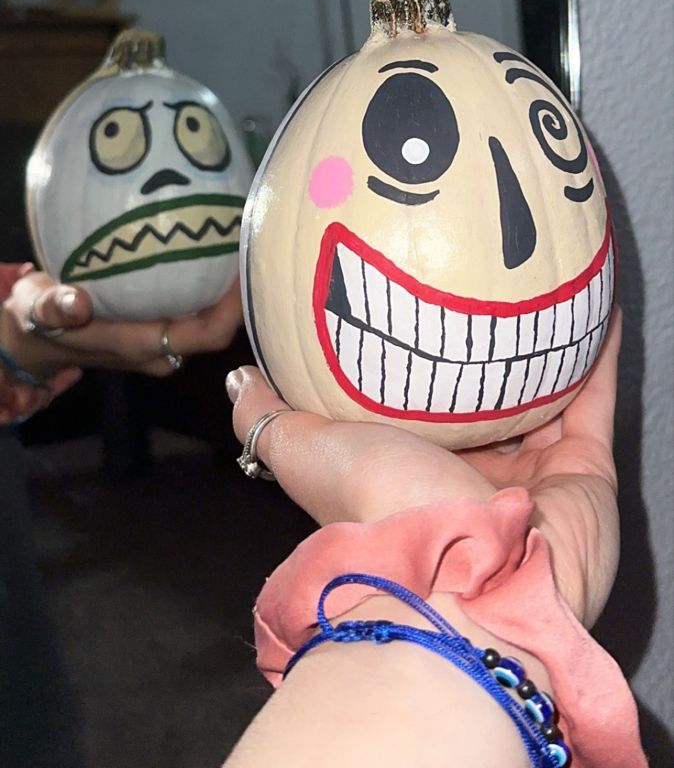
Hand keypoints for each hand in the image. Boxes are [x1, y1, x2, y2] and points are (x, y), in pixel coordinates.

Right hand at [1, 269, 243, 421]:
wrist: (29, 340)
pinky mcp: (155, 329)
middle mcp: (159, 348)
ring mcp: (159, 342)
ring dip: (226, 292)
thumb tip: (76, 303)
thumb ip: (55, 307)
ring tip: (238, 244)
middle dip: (239, 295)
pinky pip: (194, 311)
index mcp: (141, 345)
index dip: (235, 309)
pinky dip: (208, 288)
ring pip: (208, 321)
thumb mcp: (36, 308)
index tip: (248, 269)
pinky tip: (212, 251)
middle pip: (217, 329)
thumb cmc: (34, 320)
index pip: (206, 334)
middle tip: (252, 246)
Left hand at [228, 310, 620, 628]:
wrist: (462, 579)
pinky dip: (597, 357)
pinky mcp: (585, 474)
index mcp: (413, 474)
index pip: (419, 412)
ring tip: (545, 288)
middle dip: (486, 359)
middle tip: (488, 292)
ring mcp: (534, 478)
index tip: (413, 311)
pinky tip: (594, 305)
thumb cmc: (382, 512)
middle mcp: (475, 479)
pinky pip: (594, 402)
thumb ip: (272, 417)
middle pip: (487, 408)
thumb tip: (241, 379)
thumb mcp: (310, 451)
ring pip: (544, 400)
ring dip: (546, 349)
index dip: (416, 369)